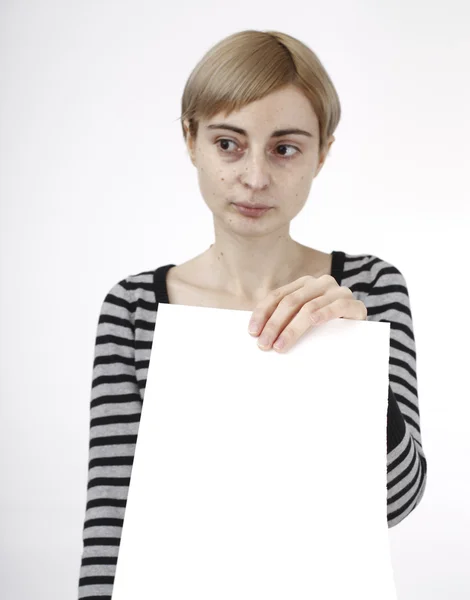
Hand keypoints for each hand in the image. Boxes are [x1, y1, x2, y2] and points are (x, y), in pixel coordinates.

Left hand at [247, 274, 366, 352]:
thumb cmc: (326, 331)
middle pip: (290, 302)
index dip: (262, 314)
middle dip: (274, 325)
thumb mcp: (302, 324)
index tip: (252, 332)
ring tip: (280, 346)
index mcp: (304, 284)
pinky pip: (338, 306)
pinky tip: (314, 322)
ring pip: (309, 307)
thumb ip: (286, 323)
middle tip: (264, 345)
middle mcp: (320, 283)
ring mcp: (338, 292)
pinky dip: (325, 313)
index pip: (277, 296)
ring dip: (292, 328)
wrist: (362, 337)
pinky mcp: (355, 305)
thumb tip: (257, 336)